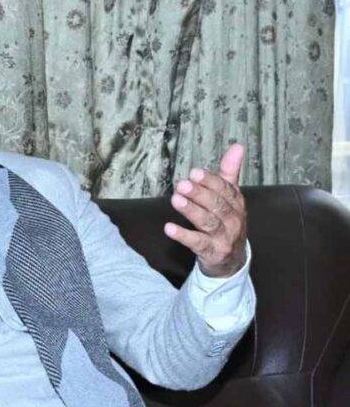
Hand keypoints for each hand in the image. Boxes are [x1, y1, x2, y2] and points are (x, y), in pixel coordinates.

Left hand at [164, 144, 246, 277]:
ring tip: (176, 199)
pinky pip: (198, 243)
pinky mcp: (213, 252)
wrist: (231, 260)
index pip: (225, 190)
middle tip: (182, 184)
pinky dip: (183, 235)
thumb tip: (238, 146)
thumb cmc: (227, 222)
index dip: (210, 181)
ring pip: (208, 222)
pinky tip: (169, 228)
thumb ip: (229, 173)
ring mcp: (224, 238)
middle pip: (217, 205)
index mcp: (237, 204)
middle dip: (199, 194)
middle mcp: (233, 220)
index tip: (194, 172)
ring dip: (191, 210)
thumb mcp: (230, 198)